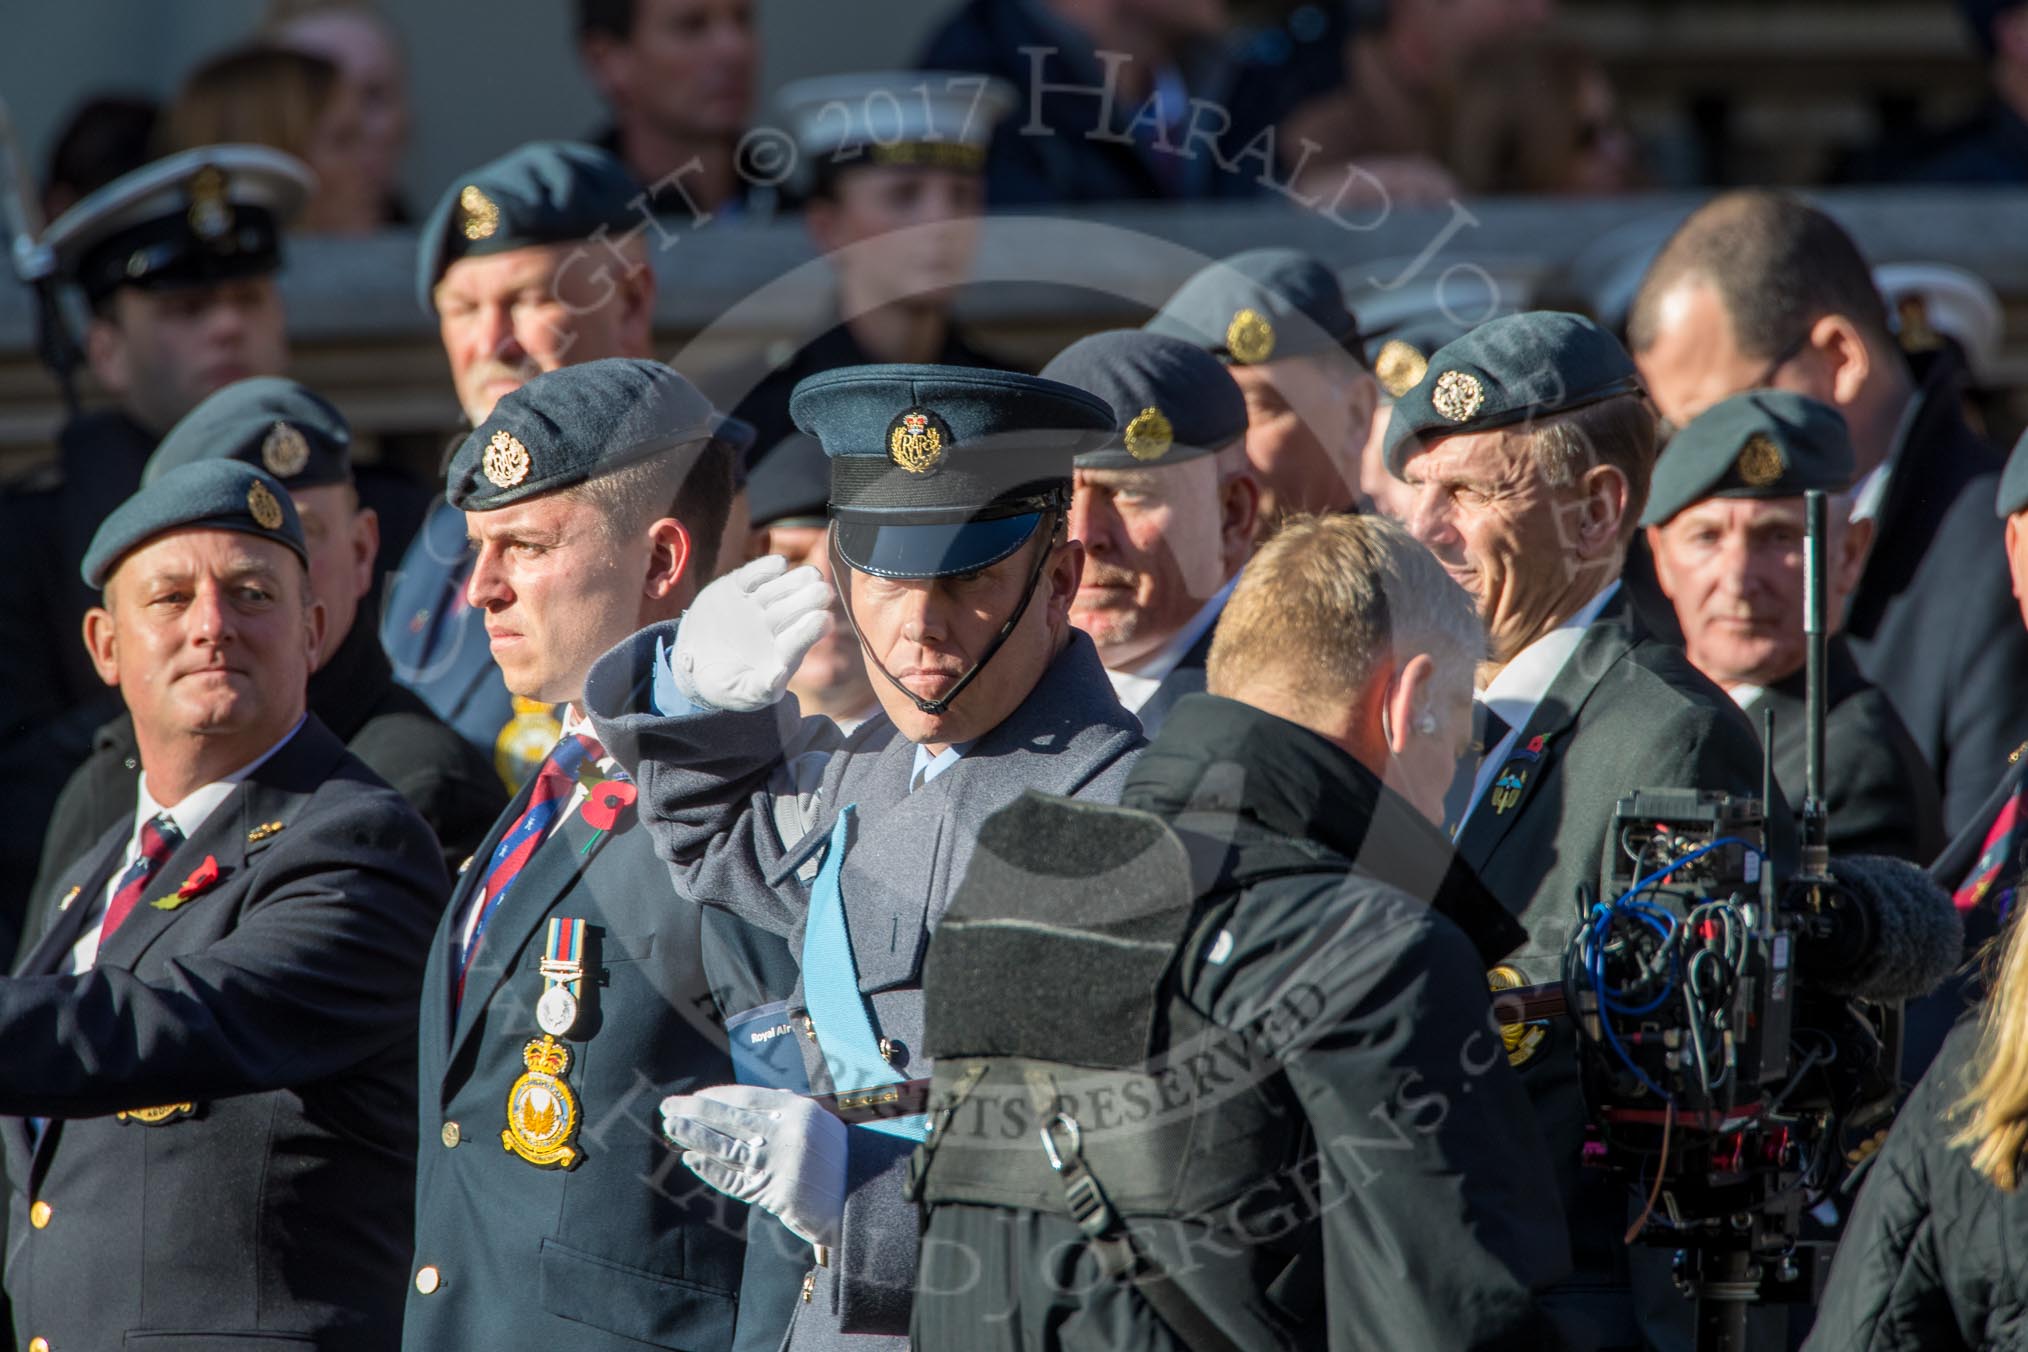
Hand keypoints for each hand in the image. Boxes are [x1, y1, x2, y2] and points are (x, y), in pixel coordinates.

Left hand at [661, 1084, 847, 1251]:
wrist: (864, 1194)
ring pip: (727, 1145)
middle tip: (668, 1107)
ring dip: (695, 1136)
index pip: (747, 1097)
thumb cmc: (839, 1157)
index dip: (717, 1096)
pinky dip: (711, 1168)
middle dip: (695, 1112)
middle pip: (730, 1118)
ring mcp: (779, 1162)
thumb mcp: (817, 1122)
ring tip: (671, 1127)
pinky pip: (734, 1178)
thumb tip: (744, 1104)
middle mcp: (786, 1131)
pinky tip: (691, 1159)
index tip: (694, 1097)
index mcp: (798, 1109)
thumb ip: (784, 1110)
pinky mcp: (774, 1191)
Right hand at [668, 555, 833, 711]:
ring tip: (809, 576)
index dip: (811, 629)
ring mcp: (762, 603)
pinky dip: (767, 567)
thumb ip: (759, 688)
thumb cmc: (725, 683)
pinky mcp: (741, 586)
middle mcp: (779, 625)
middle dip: (811, 598)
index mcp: (784, 653)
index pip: (802, 639)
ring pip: (784, 587)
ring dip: (795, 581)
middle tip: (823, 591)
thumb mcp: (739, 692)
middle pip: (799, 607)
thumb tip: (778, 678)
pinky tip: (778, 565)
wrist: (696, 658)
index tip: (823, 619)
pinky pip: (757, 573)